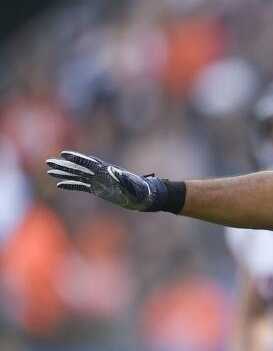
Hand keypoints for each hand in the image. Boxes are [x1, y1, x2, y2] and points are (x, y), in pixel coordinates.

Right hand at [45, 150, 169, 211]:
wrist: (146, 196)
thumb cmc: (141, 189)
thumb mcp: (134, 184)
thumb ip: (124, 178)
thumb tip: (114, 171)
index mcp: (107, 170)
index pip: (89, 162)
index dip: (76, 158)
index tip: (63, 154)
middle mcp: (101, 174)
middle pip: (79, 167)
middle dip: (64, 165)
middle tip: (48, 161)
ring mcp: (99, 181)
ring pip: (78, 176)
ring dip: (64, 173)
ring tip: (50, 171)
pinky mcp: (99, 189)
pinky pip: (81, 186)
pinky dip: (71, 185)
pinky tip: (60, 184)